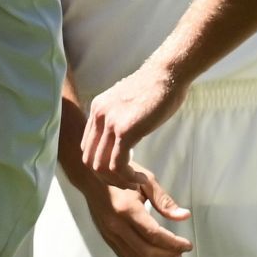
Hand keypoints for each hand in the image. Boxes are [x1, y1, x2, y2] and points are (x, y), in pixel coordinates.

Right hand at [73, 165, 192, 256]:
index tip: (187, 245)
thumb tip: (184, 216)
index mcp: (128, 209)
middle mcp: (117, 225)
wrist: (90, 177)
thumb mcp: (146, 181)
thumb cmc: (121, 175)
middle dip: (167, 256)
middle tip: (181, 253)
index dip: (173, 243)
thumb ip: (164, 201)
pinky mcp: (106, 237)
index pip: (154, 234)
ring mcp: (109, 233)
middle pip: (145, 251)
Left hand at [80, 62, 185, 184]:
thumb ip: (120, 117)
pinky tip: (140, 178)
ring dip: (118, 181)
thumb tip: (123, 134)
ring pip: (101, 167)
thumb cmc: (156, 88)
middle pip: (90, 160)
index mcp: (97, 109)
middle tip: (127, 182)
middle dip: (107, 178)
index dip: (101, 165)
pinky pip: (118, 165)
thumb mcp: (129, 103)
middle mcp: (98, 115)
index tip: (121, 170)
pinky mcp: (125, 130)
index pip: (88, 147)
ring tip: (135, 182)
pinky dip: (128, 178)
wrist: (168, 73)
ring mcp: (110, 123)